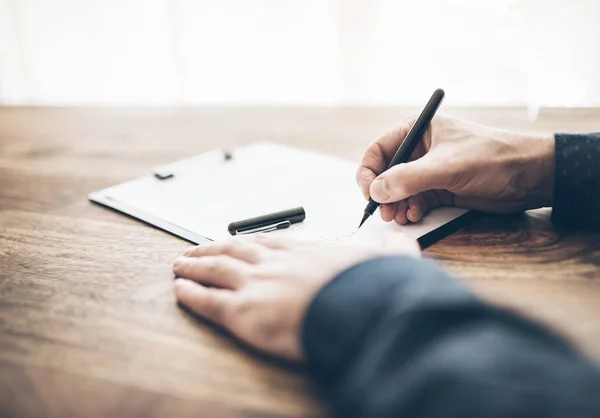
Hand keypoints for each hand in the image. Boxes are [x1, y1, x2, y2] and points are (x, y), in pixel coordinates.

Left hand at [173, 233, 419, 361]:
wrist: (361, 308)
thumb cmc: (371, 288)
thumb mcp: (388, 258)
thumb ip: (390, 247)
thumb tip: (400, 239)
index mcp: (303, 251)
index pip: (265, 242)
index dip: (245, 241)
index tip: (233, 241)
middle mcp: (274, 262)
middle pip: (233, 250)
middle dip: (211, 249)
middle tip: (194, 249)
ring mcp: (256, 284)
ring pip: (215, 270)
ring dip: (194, 266)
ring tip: (180, 264)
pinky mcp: (243, 312)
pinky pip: (208, 301)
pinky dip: (191, 294)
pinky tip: (180, 289)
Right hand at [356, 115, 554, 223]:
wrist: (531, 176)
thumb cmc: (492, 158)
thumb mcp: (445, 166)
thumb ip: (408, 179)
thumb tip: (375, 191)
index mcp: (418, 131)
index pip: (379, 150)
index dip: (369, 171)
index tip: (368, 193)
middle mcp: (421, 150)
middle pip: (386, 172)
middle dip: (383, 193)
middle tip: (384, 212)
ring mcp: (431, 170)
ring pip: (400, 190)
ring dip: (396, 205)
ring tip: (400, 217)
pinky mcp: (441, 189)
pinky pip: (416, 200)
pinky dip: (411, 209)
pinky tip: (414, 216)